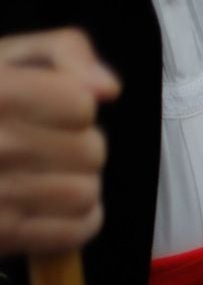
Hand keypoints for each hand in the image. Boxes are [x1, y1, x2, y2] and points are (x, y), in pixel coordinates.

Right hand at [0, 29, 119, 256]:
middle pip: (91, 151)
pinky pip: (76, 230)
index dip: (73, 103)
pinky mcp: (2, 234)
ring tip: (45, 173)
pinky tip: (47, 202)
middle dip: (78, 144)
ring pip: (87, 192)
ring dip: (77, 182)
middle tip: (46, 143)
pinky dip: (74, 220)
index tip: (50, 106)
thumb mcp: (2, 57)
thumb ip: (62, 50)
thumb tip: (109, 87)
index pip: (80, 104)